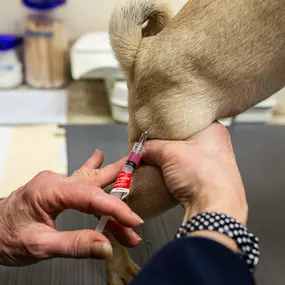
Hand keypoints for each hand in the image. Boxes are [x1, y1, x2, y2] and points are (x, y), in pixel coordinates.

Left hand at [0, 150, 142, 265]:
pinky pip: (81, 180)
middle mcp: (55, 182)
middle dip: (119, 182)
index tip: (134, 222)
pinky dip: (95, 172)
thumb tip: (106, 248)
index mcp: (49, 191)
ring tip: (128, 163)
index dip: (115, 209)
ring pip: (90, 179)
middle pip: (94, 181)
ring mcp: (56, 183)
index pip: (91, 198)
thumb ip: (74, 245)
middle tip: (139, 171)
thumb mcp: (39, 246)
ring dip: (111, 178)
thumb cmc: (5, 236)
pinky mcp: (57, 188)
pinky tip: (99, 158)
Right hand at [143, 123, 247, 224]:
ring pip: (186, 157)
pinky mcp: (209, 181)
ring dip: (172, 161)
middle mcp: (218, 146)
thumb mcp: (169, 153)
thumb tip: (141, 149)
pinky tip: (169, 176)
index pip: (187, 120)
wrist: (215, 209)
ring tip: (159, 161)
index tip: (155, 129)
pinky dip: (178, 173)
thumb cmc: (204, 176)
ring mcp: (215, 165)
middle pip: (185, 140)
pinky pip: (188, 172)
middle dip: (168, 145)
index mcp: (214, 130)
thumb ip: (150, 147)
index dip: (168, 125)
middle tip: (154, 146)